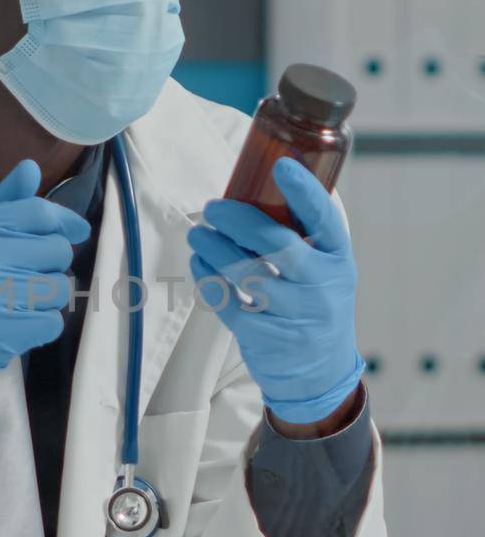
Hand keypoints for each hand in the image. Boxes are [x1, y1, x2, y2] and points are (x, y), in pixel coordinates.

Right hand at [0, 159, 89, 404]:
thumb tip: (32, 169)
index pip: (39, 213)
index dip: (66, 221)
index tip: (77, 231)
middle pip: (57, 252)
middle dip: (50, 264)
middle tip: (24, 276)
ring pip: (59, 289)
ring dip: (46, 297)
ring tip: (17, 301)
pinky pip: (51, 323)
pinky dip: (40, 326)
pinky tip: (16, 323)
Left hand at [187, 157, 364, 424]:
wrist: (320, 371)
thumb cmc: (316, 301)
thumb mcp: (326, 268)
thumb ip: (303, 234)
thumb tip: (260, 182)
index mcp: (338, 258)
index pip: (325, 220)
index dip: (305, 191)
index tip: (282, 165)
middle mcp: (321, 286)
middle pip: (275, 244)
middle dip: (237, 220)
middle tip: (212, 208)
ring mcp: (294, 314)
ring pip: (245, 273)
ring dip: (214, 249)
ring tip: (198, 235)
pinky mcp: (265, 336)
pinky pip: (228, 302)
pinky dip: (208, 279)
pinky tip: (200, 264)